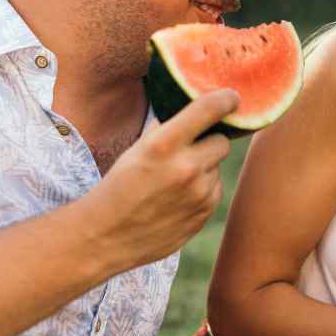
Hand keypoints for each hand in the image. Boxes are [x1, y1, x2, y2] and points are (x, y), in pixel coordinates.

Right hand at [81, 89, 238, 272]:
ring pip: (217, 168)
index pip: (208, 110)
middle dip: (209, 142)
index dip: (225, 100)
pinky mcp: (203, 215)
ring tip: (173, 181)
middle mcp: (185, 169)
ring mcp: (198, 195)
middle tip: (189, 149)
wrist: (103, 238)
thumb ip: (165, 130)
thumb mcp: (135, 150)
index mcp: (163, 146)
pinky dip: (202, 191)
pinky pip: (214, 191)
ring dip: (203, 169)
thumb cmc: (117, 187)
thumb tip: (193, 109)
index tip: (232, 98)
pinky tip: (176, 199)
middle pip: (221, 141)